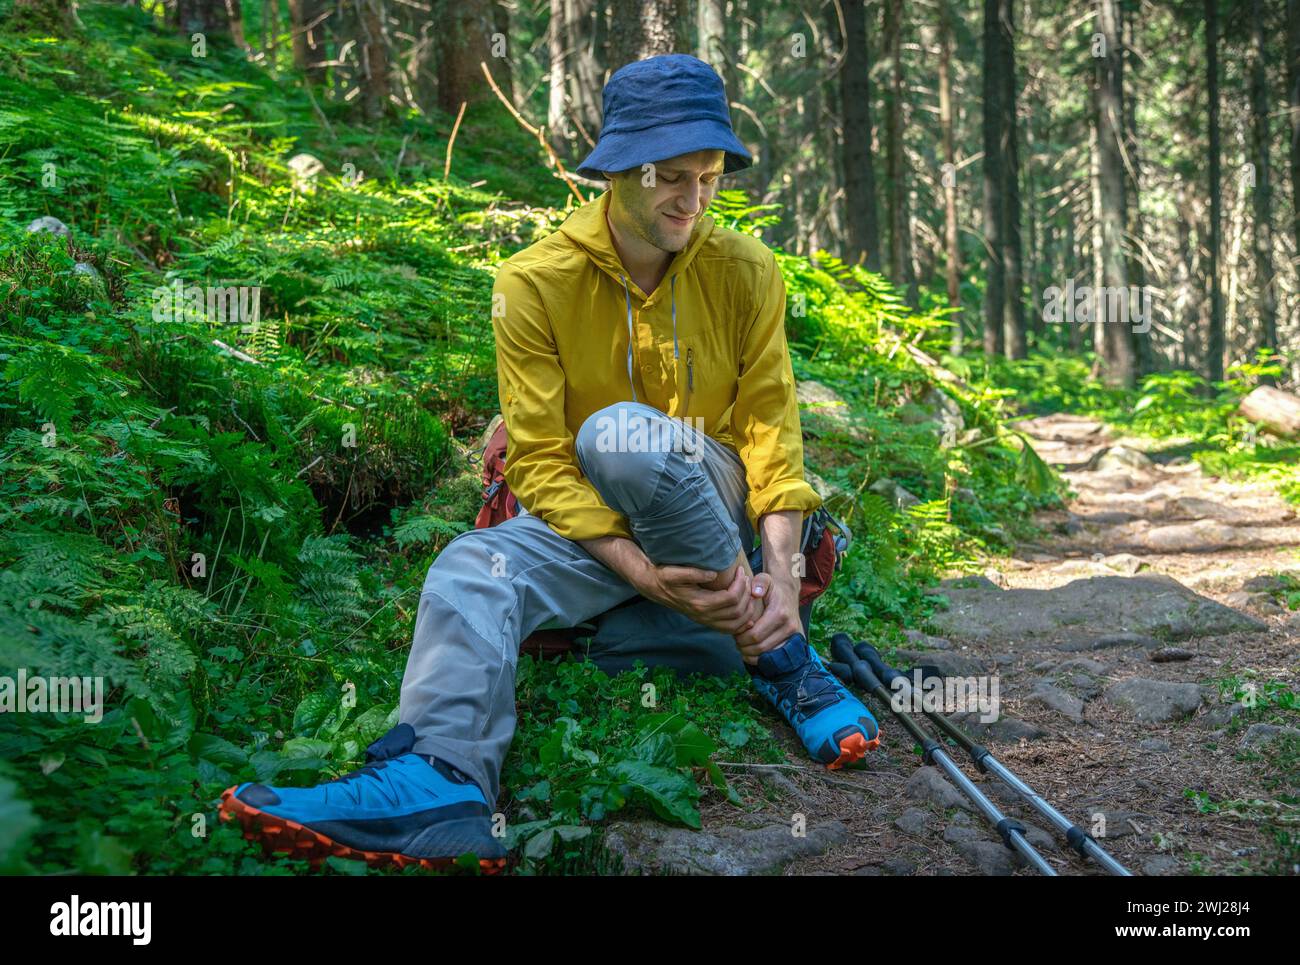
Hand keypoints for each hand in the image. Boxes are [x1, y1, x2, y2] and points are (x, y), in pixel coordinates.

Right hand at [639, 560, 762, 635]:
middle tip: (746, 578)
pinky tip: (746, 610)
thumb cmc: (666, 577)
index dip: (740, 584)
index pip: (731, 597)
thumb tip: (713, 574)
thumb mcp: (674, 572)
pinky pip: (730, 629)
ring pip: (736, 624)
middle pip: (737, 611)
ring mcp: (706, 621)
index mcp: (699, 603)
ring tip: (748, 591)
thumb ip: (693, 573)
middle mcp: (704, 616)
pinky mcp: (707, 622)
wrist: (657, 588)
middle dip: (746, 593)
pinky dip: (742, 623)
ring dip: (747, 608)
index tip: (741, 570)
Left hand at [734, 574, 802, 664]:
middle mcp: (789, 626)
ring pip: (767, 654)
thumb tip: (756, 592)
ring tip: (742, 646)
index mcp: (779, 612)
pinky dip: (761, 658)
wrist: (789, 594)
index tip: (734, 635)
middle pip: (760, 646)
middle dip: (744, 647)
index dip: (741, 638)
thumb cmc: (772, 589)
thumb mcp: (765, 579)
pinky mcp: (793, 641)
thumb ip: (759, 582)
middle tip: (736, 642)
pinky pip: (776, 657)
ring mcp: (793, 635)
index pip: (755, 634)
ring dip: (751, 653)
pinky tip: (751, 652)